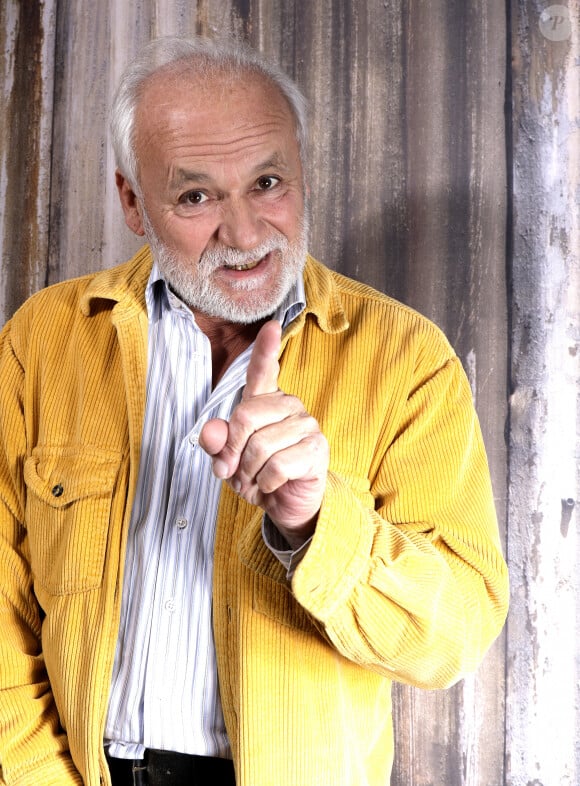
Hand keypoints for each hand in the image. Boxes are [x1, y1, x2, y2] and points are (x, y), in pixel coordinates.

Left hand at [199, 320, 328, 548]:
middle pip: (245, 417)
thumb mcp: (229, 460)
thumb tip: (210, 432)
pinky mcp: (317, 449)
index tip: (270, 326)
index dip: (265, 349)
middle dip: (232, 452)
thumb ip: (217, 443)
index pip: (262, 370)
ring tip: (255, 481)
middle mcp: (289, 406)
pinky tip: (272, 486)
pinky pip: (276, 466)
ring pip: (259, 446)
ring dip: (249, 474)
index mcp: (266, 401)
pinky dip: (265, 484)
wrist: (286, 506)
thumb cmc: (258, 474)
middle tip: (234, 471)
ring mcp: (307, 426)